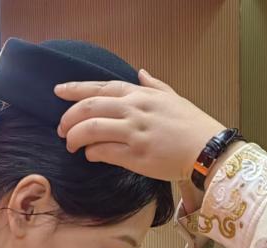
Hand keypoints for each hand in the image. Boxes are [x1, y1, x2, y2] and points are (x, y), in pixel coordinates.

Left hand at [56, 70, 225, 181]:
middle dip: (68, 118)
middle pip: (89, 108)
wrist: (208, 149)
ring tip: (70, 145)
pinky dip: (91, 153)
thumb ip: (154, 85)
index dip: (75, 89)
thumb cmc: (193, 125)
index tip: (58, 91)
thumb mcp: (174, 98)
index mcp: (140, 94)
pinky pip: (103, 152)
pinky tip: (90, 155)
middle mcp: (134, 110)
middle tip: (61, 128)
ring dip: (75, 137)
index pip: (100, 87)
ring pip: (91, 130)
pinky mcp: (136, 155)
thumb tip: (141, 73)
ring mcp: (134, 132)